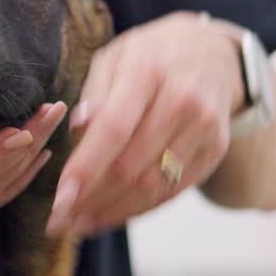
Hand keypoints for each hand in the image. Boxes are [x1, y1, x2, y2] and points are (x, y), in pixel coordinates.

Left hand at [46, 11, 244, 235]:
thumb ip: (95, 91)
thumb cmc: (151, 54)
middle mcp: (182, 100)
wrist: (213, 50)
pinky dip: (140, 209)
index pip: (114, 129)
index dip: (86, 168)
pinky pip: (173, 190)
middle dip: (91, 199)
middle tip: (59, 220)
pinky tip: (110, 216)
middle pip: (132, 165)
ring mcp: (204, 127)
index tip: (59, 199)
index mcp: (148, 71)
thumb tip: (79, 126)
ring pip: (153, 185)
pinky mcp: (216, 148)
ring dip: (112, 212)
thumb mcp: (115, 56)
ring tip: (79, 225)